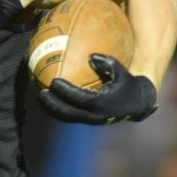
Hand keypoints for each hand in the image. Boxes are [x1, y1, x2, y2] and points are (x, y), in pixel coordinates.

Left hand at [37, 53, 158, 124]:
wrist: (136, 103)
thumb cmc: (127, 83)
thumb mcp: (121, 70)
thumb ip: (107, 62)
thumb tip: (90, 56)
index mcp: (102, 104)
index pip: (79, 98)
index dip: (65, 91)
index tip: (53, 82)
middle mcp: (94, 115)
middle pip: (68, 112)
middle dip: (52, 104)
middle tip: (40, 92)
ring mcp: (90, 120)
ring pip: (66, 117)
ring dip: (51, 109)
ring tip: (39, 97)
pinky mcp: (88, 120)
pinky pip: (69, 115)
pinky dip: (57, 109)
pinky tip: (49, 99)